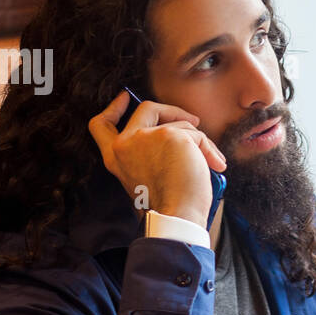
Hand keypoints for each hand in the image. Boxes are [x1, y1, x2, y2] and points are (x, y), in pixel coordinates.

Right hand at [88, 90, 226, 225]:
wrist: (176, 216)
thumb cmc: (168, 205)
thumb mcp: (146, 176)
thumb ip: (149, 153)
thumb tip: (179, 132)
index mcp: (116, 158)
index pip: (101, 125)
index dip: (113, 108)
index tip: (124, 98)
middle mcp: (124, 144)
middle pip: (145, 109)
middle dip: (171, 110)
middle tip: (191, 120)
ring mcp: (145, 136)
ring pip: (179, 124)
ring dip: (199, 142)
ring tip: (208, 163)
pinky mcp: (168, 135)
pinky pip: (196, 134)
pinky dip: (209, 149)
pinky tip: (214, 164)